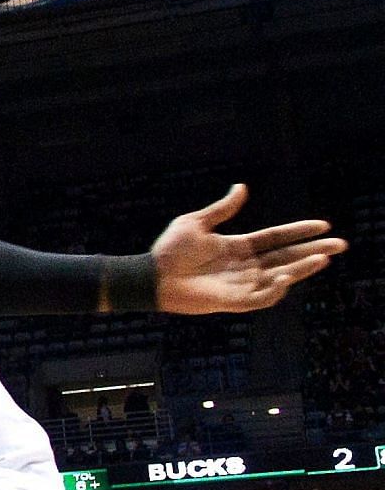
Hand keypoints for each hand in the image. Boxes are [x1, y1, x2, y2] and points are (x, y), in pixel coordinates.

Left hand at [150, 185, 343, 313]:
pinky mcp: (233, 302)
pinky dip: (276, 288)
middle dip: (313, 252)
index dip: (299, 232)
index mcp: (239, 247)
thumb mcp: (196, 222)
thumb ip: (222, 208)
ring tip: (322, 258)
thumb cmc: (169, 250)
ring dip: (302, 268)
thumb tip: (242, 187)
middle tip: (340, 245)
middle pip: (287, 257)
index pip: (277, 238)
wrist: (151, 275)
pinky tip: (286, 276)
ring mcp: (241, 284)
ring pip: (281, 277)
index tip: (323, 225)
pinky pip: (262, 297)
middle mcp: (245, 266)